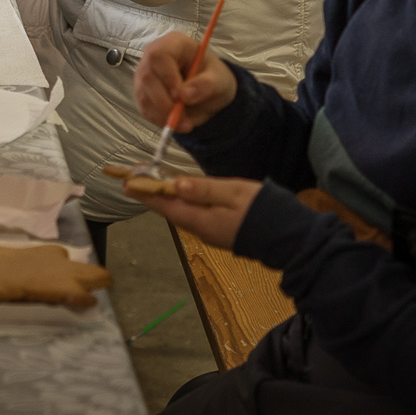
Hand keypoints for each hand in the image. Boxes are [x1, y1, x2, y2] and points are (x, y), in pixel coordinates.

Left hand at [130, 175, 263, 249]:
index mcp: (200, 220)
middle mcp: (200, 229)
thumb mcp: (233, 194)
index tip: (125, 182)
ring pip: (181, 212)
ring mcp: (210, 232)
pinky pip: (193, 214)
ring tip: (151, 180)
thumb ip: (204, 189)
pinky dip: (182, 202)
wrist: (290, 239)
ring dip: (165, 196)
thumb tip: (175, 184)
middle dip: (151, 192)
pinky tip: (180, 193)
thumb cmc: (263, 211)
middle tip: (134, 175)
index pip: (164, 204)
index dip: (144, 192)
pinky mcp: (220, 231)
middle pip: (169, 208)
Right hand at [133, 31, 237, 130]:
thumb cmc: (213, 77)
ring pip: (144, 95)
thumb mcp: (219, 79)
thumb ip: (206, 85)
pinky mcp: (143, 92)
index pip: (159, 55)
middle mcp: (153, 56)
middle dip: (164, 101)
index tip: (180, 97)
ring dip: (163, 114)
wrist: (208, 90)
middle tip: (183, 118)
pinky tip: (176, 122)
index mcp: (173, 44)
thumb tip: (187, 95)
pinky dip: (159, 119)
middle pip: (147, 77)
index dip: (167, 76)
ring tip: (185, 124)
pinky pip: (144, 108)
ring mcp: (145, 74)